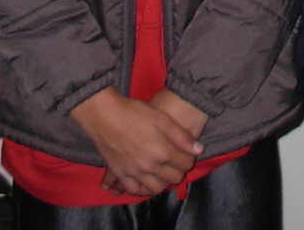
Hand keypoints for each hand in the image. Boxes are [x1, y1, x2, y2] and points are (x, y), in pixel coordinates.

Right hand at [70, 88, 203, 196]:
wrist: (104, 115)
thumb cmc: (134, 112)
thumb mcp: (162, 118)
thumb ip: (182, 136)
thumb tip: (199, 150)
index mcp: (162, 152)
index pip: (185, 164)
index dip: (190, 158)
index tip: (188, 153)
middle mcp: (149, 166)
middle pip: (173, 178)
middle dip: (179, 170)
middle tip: (177, 162)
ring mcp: (134, 172)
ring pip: (155, 188)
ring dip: (164, 183)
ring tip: (164, 173)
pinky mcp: (120, 173)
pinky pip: (134, 190)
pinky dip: (143, 189)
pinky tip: (146, 182)